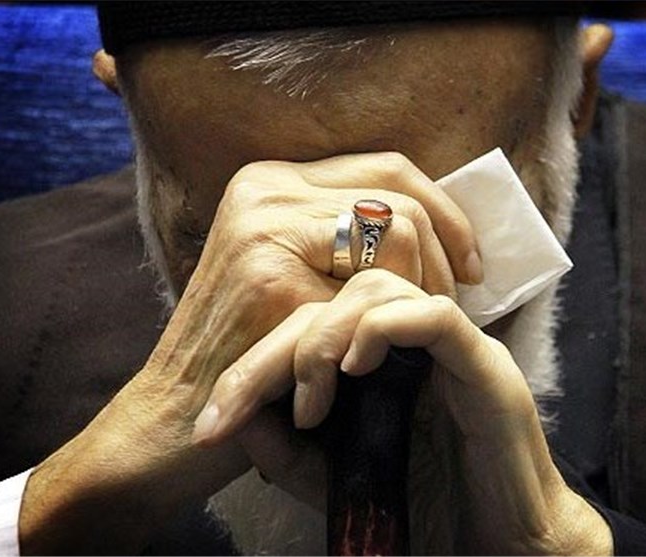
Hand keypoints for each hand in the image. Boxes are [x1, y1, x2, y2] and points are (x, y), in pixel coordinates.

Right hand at [18, 152, 480, 553]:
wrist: (176, 414)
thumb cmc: (249, 349)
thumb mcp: (296, 274)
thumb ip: (346, 237)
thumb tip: (440, 227)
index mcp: (274, 182)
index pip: (388, 169)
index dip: (445, 214)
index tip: (470, 268)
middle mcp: (265, 189)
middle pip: (400, 193)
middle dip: (446, 251)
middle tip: (454, 303)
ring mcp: (264, 228)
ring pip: (397, 228)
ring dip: (425, 285)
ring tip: (416, 330)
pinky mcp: (272, 280)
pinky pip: (376, 282)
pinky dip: (396, 319)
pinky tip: (386, 356)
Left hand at [194, 270, 613, 554]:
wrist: (497, 545)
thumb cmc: (423, 511)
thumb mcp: (334, 481)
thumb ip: (287, 451)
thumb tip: (237, 416)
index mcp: (378, 362)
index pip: (308, 325)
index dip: (255, 363)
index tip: (213, 423)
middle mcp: (411, 342)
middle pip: (334, 296)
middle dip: (276, 351)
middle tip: (241, 409)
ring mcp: (448, 346)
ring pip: (378, 287)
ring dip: (325, 336)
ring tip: (310, 400)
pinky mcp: (482, 362)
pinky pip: (430, 316)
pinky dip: (383, 331)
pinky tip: (355, 372)